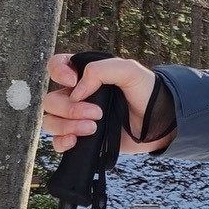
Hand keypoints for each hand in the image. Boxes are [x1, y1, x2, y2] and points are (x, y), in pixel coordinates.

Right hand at [42, 53, 163, 156]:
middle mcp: (77, 95)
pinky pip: (57, 141)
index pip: (56, 65)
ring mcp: (77, 117)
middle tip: (97, 113)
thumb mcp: (130, 71)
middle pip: (51, 99)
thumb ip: (102, 70)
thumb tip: (77, 90)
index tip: (72, 81)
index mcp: (86, 74)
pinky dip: (61, 142)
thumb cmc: (146, 92)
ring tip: (93, 128)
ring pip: (51, 120)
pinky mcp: (81, 138)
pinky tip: (75, 141)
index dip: (57, 72)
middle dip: (70, 108)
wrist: (158, 123)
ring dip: (67, 126)